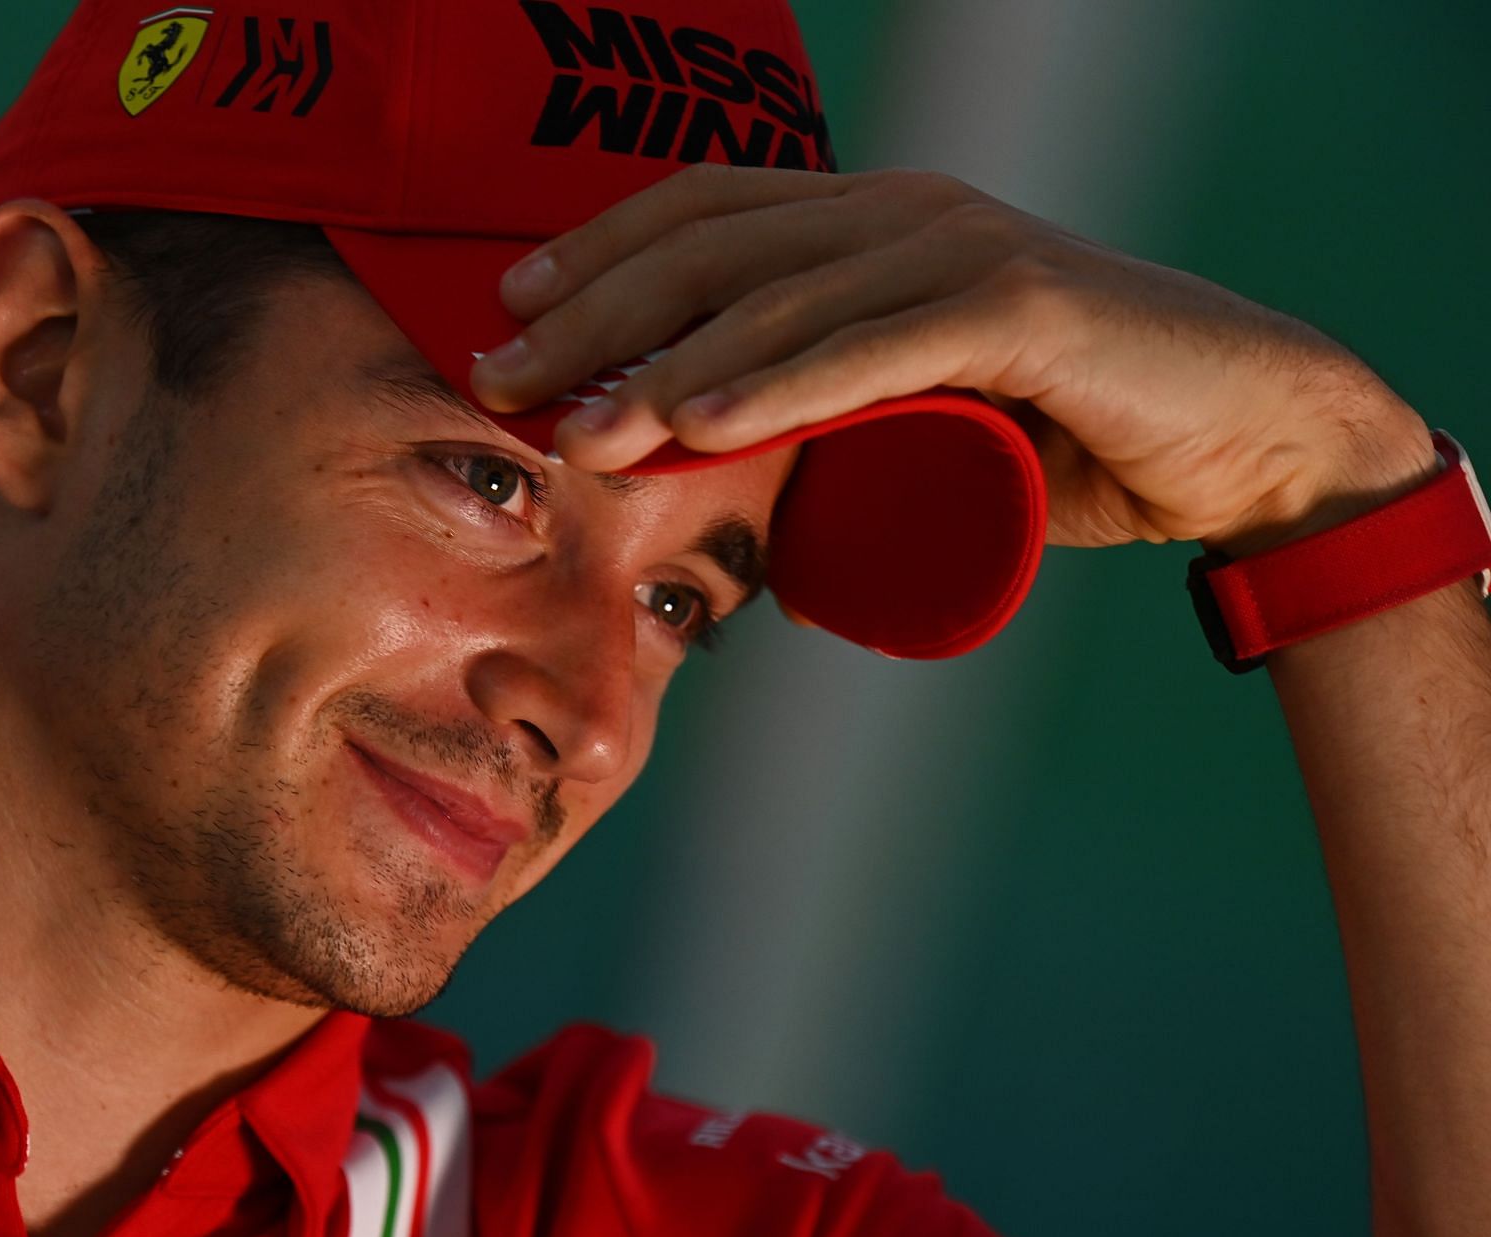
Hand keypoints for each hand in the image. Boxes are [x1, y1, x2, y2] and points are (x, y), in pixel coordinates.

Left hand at [467, 165, 1437, 556]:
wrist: (1242, 439)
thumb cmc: (1071, 436)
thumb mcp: (918, 421)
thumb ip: (834, 432)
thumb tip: (737, 518)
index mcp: (871, 220)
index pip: (707, 212)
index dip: (599, 251)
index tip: (509, 310)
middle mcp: (906, 211)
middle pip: (715, 245)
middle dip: (594, 311)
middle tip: (500, 377)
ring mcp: (963, 249)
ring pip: (780, 296)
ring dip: (663, 367)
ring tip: (579, 433)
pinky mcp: (1024, 307)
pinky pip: (876, 342)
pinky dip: (781, 384)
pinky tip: (697, 425)